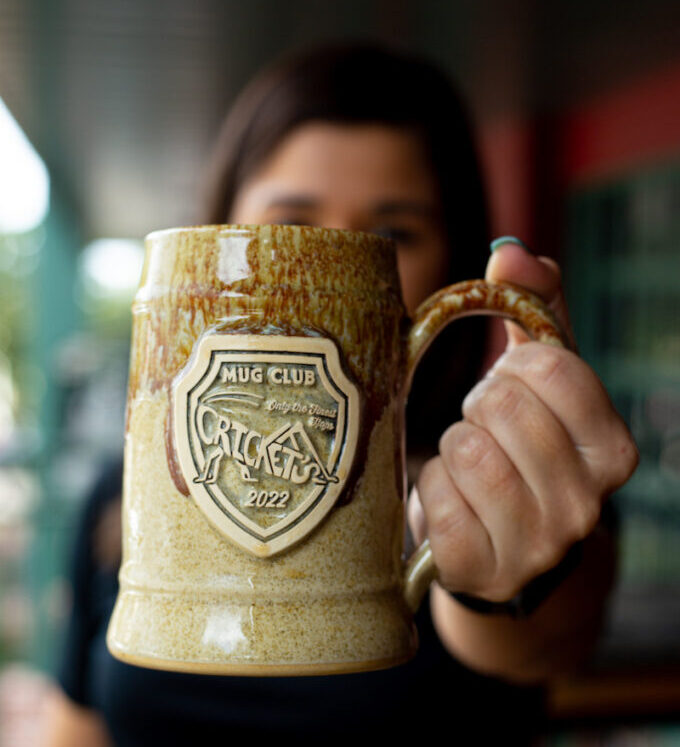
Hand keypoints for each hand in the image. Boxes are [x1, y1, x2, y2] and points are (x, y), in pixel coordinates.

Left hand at [409, 240, 637, 601]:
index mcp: (611, 452)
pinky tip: (451, 497)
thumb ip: (537, 306)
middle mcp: (584, 506)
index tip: (510, 384)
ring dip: (452, 446)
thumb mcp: (539, 377)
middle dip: (478, 406)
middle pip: (501, 407)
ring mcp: (535, 546)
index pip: (553, 370)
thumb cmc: (519, 445)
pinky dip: (431, 485)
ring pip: (466, 451)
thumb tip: (509, 251)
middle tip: (484, 429)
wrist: (502, 541)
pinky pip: (435, 498)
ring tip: (468, 462)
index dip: (515, 367)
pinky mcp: (480, 568)